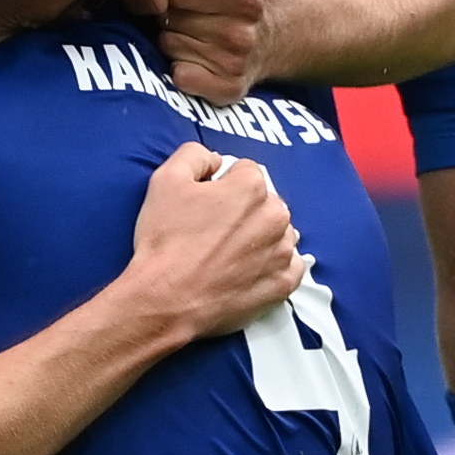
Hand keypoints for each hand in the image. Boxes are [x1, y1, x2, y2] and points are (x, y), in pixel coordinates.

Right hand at [118, 145, 306, 342]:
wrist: (166, 299)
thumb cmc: (165, 242)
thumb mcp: (165, 180)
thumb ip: (194, 155)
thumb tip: (214, 160)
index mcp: (251, 187)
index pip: (245, 172)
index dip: (222, 185)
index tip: (205, 204)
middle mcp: (275, 216)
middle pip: (265, 202)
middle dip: (244, 211)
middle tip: (212, 231)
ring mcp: (283, 252)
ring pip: (278, 233)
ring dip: (259, 238)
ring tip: (226, 253)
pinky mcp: (283, 284)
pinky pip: (289, 266)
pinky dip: (271, 266)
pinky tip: (245, 270)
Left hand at [119, 0, 272, 105]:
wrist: (274, 41)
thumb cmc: (240, 3)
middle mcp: (243, 33)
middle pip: (169, 18)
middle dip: (170, 13)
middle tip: (188, 16)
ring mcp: (236, 63)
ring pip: (168, 44)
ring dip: (173, 38)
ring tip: (194, 36)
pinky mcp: (228, 89)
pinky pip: (180, 76)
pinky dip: (179, 69)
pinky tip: (193, 60)